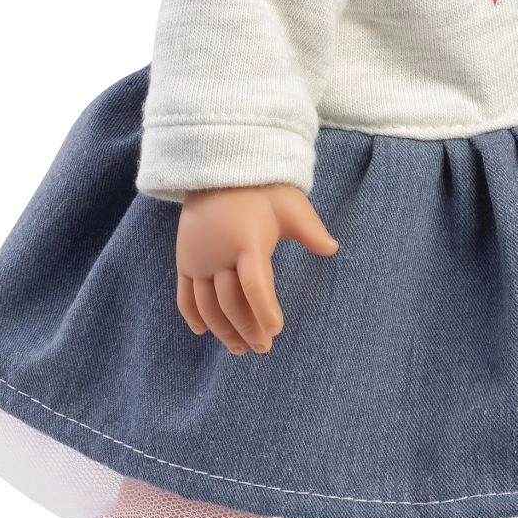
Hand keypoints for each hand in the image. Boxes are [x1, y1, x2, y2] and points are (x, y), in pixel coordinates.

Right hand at [175, 184, 338, 355]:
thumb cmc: (262, 190)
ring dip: (223, 330)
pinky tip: (204, 332)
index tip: (276, 331)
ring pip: (207, 305)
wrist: (217, 170)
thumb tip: (333, 249)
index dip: (264, 310)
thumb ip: (311, 231)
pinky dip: (193, 316)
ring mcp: (198, 259)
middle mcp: (218, 254)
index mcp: (248, 241)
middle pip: (231, 302)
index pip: (255, 285)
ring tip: (239, 348)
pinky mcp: (184, 260)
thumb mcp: (291, 205)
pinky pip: (185, 295)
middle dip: (248, 329)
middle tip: (263, 347)